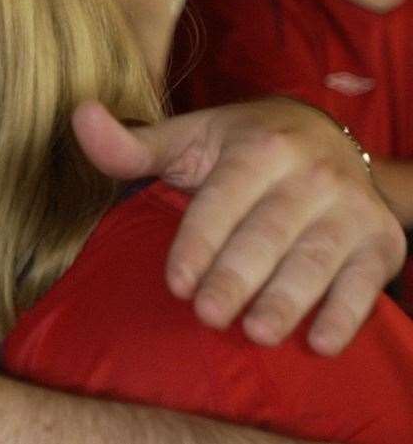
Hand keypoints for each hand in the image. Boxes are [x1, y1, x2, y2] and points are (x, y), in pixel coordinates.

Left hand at [73, 97, 406, 354]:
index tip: (176, 282)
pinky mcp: (379, 240)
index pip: (224, 199)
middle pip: (269, 233)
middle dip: (237, 277)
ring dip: (287, 300)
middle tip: (207, 314)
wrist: (326, 135)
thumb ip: (134, 145)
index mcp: (258, 147)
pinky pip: (363, 282)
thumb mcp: (190, 139)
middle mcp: (310, 173)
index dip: (199, 242)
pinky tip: (318, 342)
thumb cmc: (241, 146)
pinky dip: (345, 315)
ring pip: (315, 260)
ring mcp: (349, 207)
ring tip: (256, 331)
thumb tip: (80, 118)